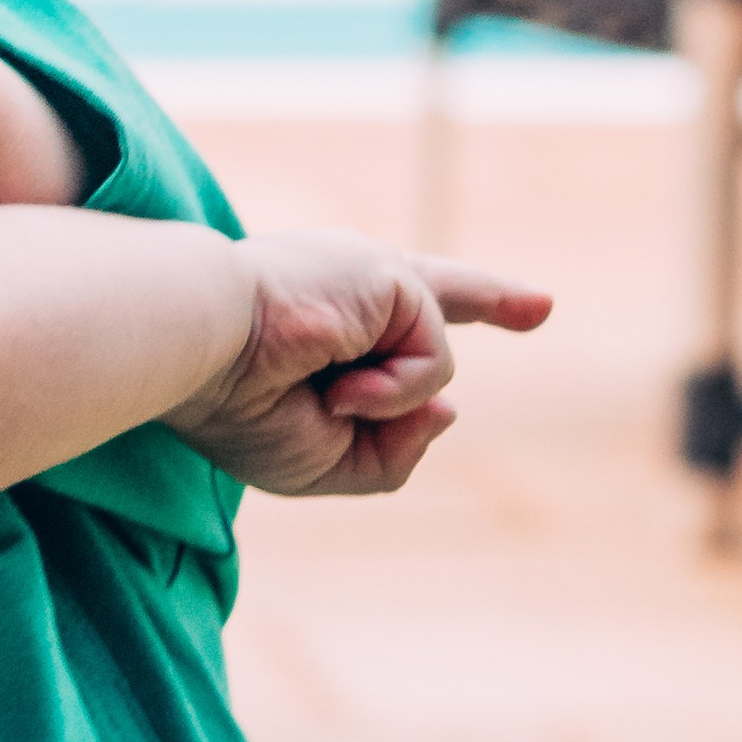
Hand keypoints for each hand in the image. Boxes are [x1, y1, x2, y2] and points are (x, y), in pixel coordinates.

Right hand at [165, 230, 550, 495]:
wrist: (199, 347)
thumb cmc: (237, 405)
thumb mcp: (319, 464)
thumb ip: (390, 454)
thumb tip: (449, 414)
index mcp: (318, 327)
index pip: (384, 319)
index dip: (423, 320)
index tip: (482, 316)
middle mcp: (347, 295)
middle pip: (430, 294)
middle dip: (490, 298)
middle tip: (542, 308)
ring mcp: (372, 281)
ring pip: (429, 371)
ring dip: (383, 405)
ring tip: (324, 393)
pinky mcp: (394, 276)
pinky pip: (433, 363)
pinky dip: (393, 390)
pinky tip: (342, 384)